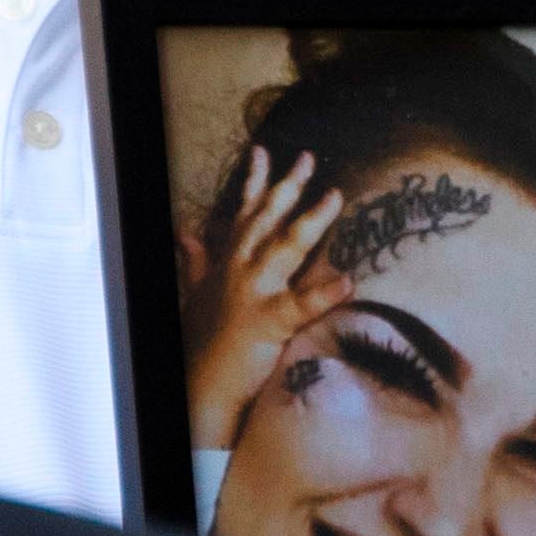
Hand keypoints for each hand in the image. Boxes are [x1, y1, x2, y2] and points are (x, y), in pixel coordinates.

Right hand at [185, 145, 349, 453]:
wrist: (201, 385)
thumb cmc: (202, 341)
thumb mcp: (195, 293)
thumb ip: (195, 260)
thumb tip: (186, 232)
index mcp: (228, 263)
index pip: (243, 214)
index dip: (254, 181)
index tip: (264, 151)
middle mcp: (240, 270)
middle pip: (266, 219)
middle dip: (287, 186)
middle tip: (308, 158)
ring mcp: (255, 292)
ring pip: (285, 247)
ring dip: (311, 220)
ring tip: (335, 197)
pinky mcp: (270, 321)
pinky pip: (301, 305)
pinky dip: (325, 294)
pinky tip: (348, 281)